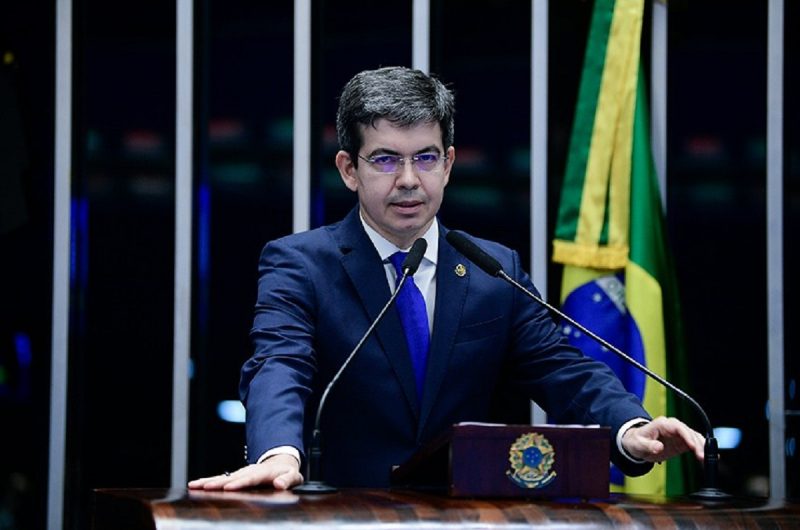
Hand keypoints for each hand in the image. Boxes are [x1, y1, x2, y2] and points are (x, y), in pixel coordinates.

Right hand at [187, 454, 302, 490]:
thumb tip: (279, 484)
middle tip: (204, 487)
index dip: (239, 483)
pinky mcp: (235, 477)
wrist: (280, 463)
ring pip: (222, 478)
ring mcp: (240, 474)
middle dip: (218, 483)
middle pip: (231, 478)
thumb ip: (287, 480)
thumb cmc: (287, 473)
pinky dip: (207, 482)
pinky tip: (195, 486)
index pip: (249, 479)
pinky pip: (220, 479)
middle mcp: (248, 471)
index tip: (229, 487)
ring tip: (194, 485)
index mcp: (262, 473)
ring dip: (208, 482)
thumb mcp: (293, 476)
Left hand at [621, 416, 705, 463]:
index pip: (679, 427)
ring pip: (695, 438)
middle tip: (702, 457)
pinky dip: (701, 451)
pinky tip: (707, 459)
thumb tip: (658, 447)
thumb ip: (648, 446)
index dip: (687, 436)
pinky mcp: (682, 442)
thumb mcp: (638, 444)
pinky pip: (695, 445)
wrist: (636, 444)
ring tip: (707, 459)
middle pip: (690, 432)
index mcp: (663, 424)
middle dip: (698, 444)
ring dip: (702, 448)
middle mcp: (673, 427)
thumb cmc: (636, 441)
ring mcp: (679, 434)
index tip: (693, 446)